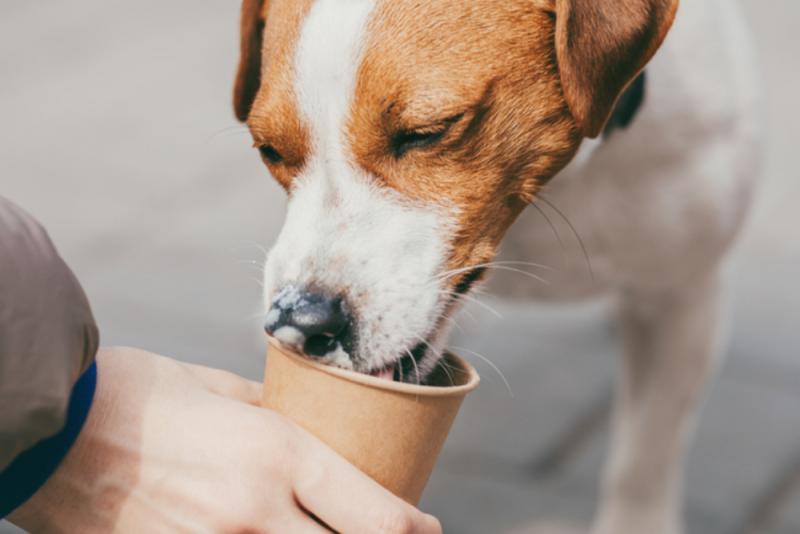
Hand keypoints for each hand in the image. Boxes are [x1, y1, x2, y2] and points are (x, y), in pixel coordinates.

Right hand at [9, 347, 441, 533]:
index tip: (426, 526)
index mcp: (277, 454)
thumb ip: (277, 415)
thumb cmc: (138, 392)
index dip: (416, 527)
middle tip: (385, 533)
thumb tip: (315, 428)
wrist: (51, 426)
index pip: (377, 516)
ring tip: (326, 532)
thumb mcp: (222, 390)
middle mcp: (256, 513)